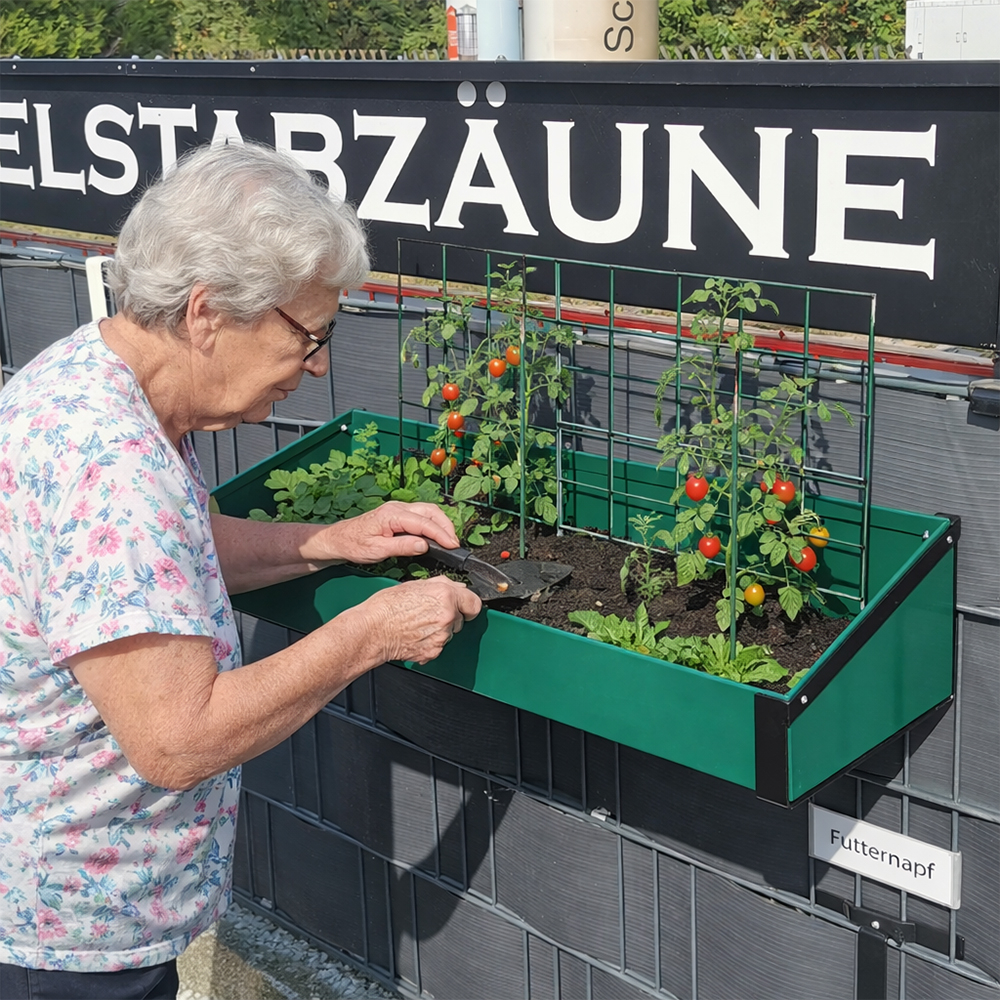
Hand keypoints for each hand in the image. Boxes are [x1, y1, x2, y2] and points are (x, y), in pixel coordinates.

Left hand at [318, 501, 460, 564]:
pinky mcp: (398, 514)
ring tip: (448, 540)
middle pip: (430, 511)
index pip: (423, 523)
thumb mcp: (377, 550)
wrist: (338, 539)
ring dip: (440, 524)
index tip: (452, 545)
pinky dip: (432, 523)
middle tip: (454, 543)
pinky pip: (420, 515)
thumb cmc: (353, 544)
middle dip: (445, 526)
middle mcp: (397, 508)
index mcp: (392, 515)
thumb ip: (402, 547)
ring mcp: (398, 509)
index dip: (441, 534)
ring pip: (427, 511)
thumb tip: (424, 545)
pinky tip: (435, 535)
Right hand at [355, 576, 481, 664]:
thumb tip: (456, 586)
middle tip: (430, 613)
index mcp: (445, 596)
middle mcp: (447, 616)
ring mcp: (441, 636)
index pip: (474, 603)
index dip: (468, 604)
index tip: (465, 606)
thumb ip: (441, 584)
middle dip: (450, 616)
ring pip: (450, 633)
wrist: (372, 631)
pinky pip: (439, 646)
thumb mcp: (414, 585)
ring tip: (419, 623)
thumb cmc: (386, 607)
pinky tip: (416, 634)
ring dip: (440, 629)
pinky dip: (431, 642)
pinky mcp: (434, 651)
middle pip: (460, 618)